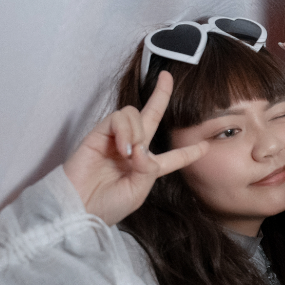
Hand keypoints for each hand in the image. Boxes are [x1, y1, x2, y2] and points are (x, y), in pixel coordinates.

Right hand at [63, 71, 208, 225]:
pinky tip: (122, 148)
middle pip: (151, 115)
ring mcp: (115, 139)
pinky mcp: (98, 134)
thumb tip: (142, 146)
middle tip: (167, 76)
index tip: (205, 147)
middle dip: (160, 95)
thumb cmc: (107, 205)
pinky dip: (125, 130)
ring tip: (129, 153)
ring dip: (137, 131)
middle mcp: (133, 149)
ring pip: (133, 114)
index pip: (172, 157)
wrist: (79, 208)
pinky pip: (118, 118)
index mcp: (146, 168)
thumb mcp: (137, 191)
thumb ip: (147, 168)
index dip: (188, 152)